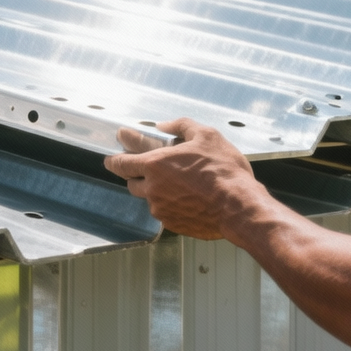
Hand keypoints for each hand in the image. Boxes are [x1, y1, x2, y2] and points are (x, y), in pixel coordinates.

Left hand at [103, 118, 269, 239]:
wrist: (239, 206)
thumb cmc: (224, 171)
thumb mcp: (206, 135)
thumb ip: (180, 126)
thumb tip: (164, 125)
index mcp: (155, 164)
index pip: (121, 163)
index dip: (114, 161)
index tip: (111, 160)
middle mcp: (153, 189)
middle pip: (132, 183)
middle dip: (137, 176)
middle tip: (152, 170)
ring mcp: (161, 210)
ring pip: (150, 199)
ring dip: (157, 191)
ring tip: (180, 184)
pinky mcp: (173, 225)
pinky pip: (165, 213)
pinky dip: (172, 205)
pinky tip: (190, 199)